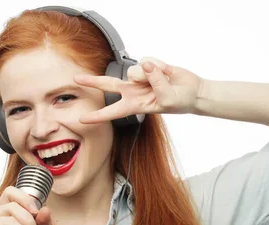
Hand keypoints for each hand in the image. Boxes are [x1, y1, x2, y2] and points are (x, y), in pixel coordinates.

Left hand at [74, 57, 203, 123]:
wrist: (192, 91)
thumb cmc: (180, 101)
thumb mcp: (168, 99)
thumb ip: (156, 82)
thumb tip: (146, 66)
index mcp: (135, 105)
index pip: (113, 111)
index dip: (98, 116)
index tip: (82, 119)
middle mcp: (134, 91)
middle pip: (109, 84)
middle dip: (93, 82)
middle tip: (76, 79)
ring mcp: (140, 77)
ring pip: (135, 70)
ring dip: (152, 74)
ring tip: (165, 79)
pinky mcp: (148, 66)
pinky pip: (147, 61)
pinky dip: (159, 66)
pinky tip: (167, 72)